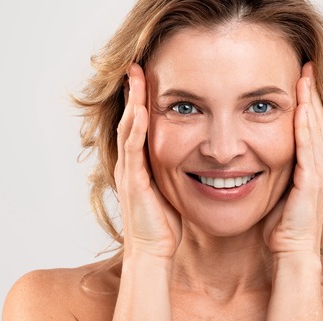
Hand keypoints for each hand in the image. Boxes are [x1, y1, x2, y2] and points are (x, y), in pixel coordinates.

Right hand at [115, 63, 181, 258]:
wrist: (153, 253)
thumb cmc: (165, 226)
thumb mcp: (173, 190)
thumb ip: (177, 171)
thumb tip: (195, 158)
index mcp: (139, 165)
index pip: (138, 125)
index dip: (141, 100)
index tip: (148, 77)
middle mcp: (129, 164)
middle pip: (128, 119)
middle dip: (132, 92)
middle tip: (135, 65)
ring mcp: (129, 171)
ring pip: (127, 128)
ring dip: (131, 101)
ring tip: (134, 76)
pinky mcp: (133, 182)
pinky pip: (133, 149)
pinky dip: (135, 128)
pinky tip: (139, 110)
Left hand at [263, 62, 322, 255]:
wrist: (290, 253)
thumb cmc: (280, 228)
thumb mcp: (274, 190)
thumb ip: (271, 170)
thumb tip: (251, 154)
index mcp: (311, 167)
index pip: (310, 126)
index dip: (306, 101)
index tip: (299, 77)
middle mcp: (319, 167)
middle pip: (317, 121)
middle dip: (311, 93)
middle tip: (306, 65)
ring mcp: (318, 174)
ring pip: (315, 130)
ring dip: (311, 102)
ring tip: (306, 77)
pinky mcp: (312, 182)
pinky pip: (309, 148)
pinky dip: (306, 126)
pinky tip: (302, 108)